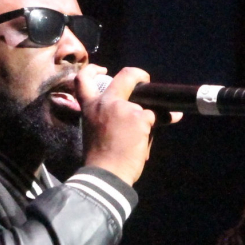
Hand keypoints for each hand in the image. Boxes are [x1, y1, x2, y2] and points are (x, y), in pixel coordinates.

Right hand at [76, 66, 164, 185]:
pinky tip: (157, 133)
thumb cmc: (100, 159)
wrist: (106, 174)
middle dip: (139, 74)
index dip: (94, 70)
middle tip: (145, 79)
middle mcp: (106, 102)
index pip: (84, 79)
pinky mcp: (140, 117)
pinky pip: (155, 117)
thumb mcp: (94, 132)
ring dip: (150, 117)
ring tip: (151, 130)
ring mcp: (124, 108)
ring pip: (144, 105)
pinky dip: (160, 123)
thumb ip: (108, 118)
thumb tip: (132, 116)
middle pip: (126, 76)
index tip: (104, 70)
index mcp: (90, 107)